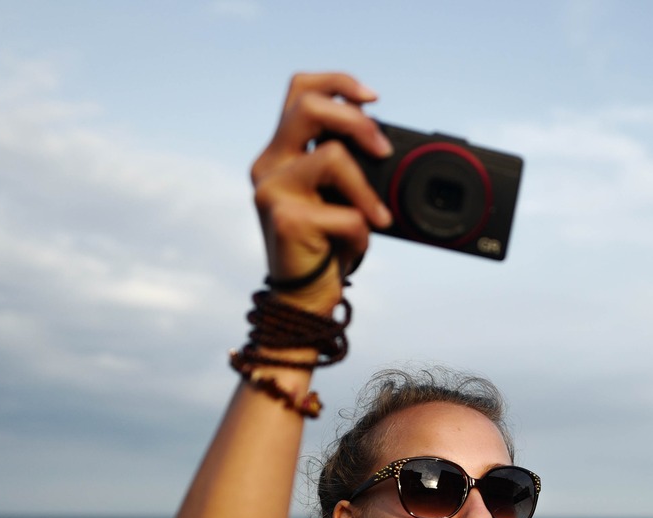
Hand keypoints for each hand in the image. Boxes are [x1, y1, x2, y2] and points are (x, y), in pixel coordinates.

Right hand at [250, 73, 394, 312]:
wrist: (303, 300)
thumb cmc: (324, 248)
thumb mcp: (336, 197)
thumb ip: (344, 164)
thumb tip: (380, 140)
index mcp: (280, 153)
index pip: (299, 90)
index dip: (338, 83)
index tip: (374, 100)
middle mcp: (268, 165)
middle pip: (309, 106)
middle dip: (357, 121)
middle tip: (384, 150)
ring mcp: (272, 190)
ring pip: (334, 157)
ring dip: (367, 191)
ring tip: (377, 219)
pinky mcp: (284, 219)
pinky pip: (347, 214)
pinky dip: (362, 234)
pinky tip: (351, 249)